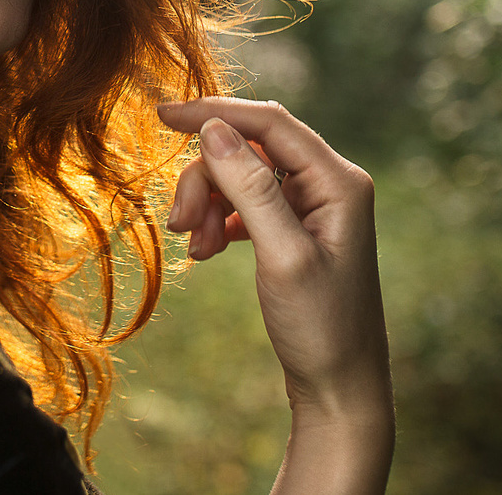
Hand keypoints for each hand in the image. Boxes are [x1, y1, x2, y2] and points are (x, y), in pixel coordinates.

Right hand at [159, 97, 392, 493]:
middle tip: (179, 223)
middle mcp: (329, 184)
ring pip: (240, 176)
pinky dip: (219, 220)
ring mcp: (312, 206)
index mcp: (339, 181)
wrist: (339, 389)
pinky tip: (206, 250)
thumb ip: (249, 189)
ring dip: (208, 204)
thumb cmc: (321, 328)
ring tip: (195, 247)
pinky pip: (244, 203)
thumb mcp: (282, 256)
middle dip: (206, 179)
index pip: (270, 123)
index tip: (162, 115)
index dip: (214, 112)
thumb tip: (214, 129)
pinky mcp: (295, 227)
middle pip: (249, 149)